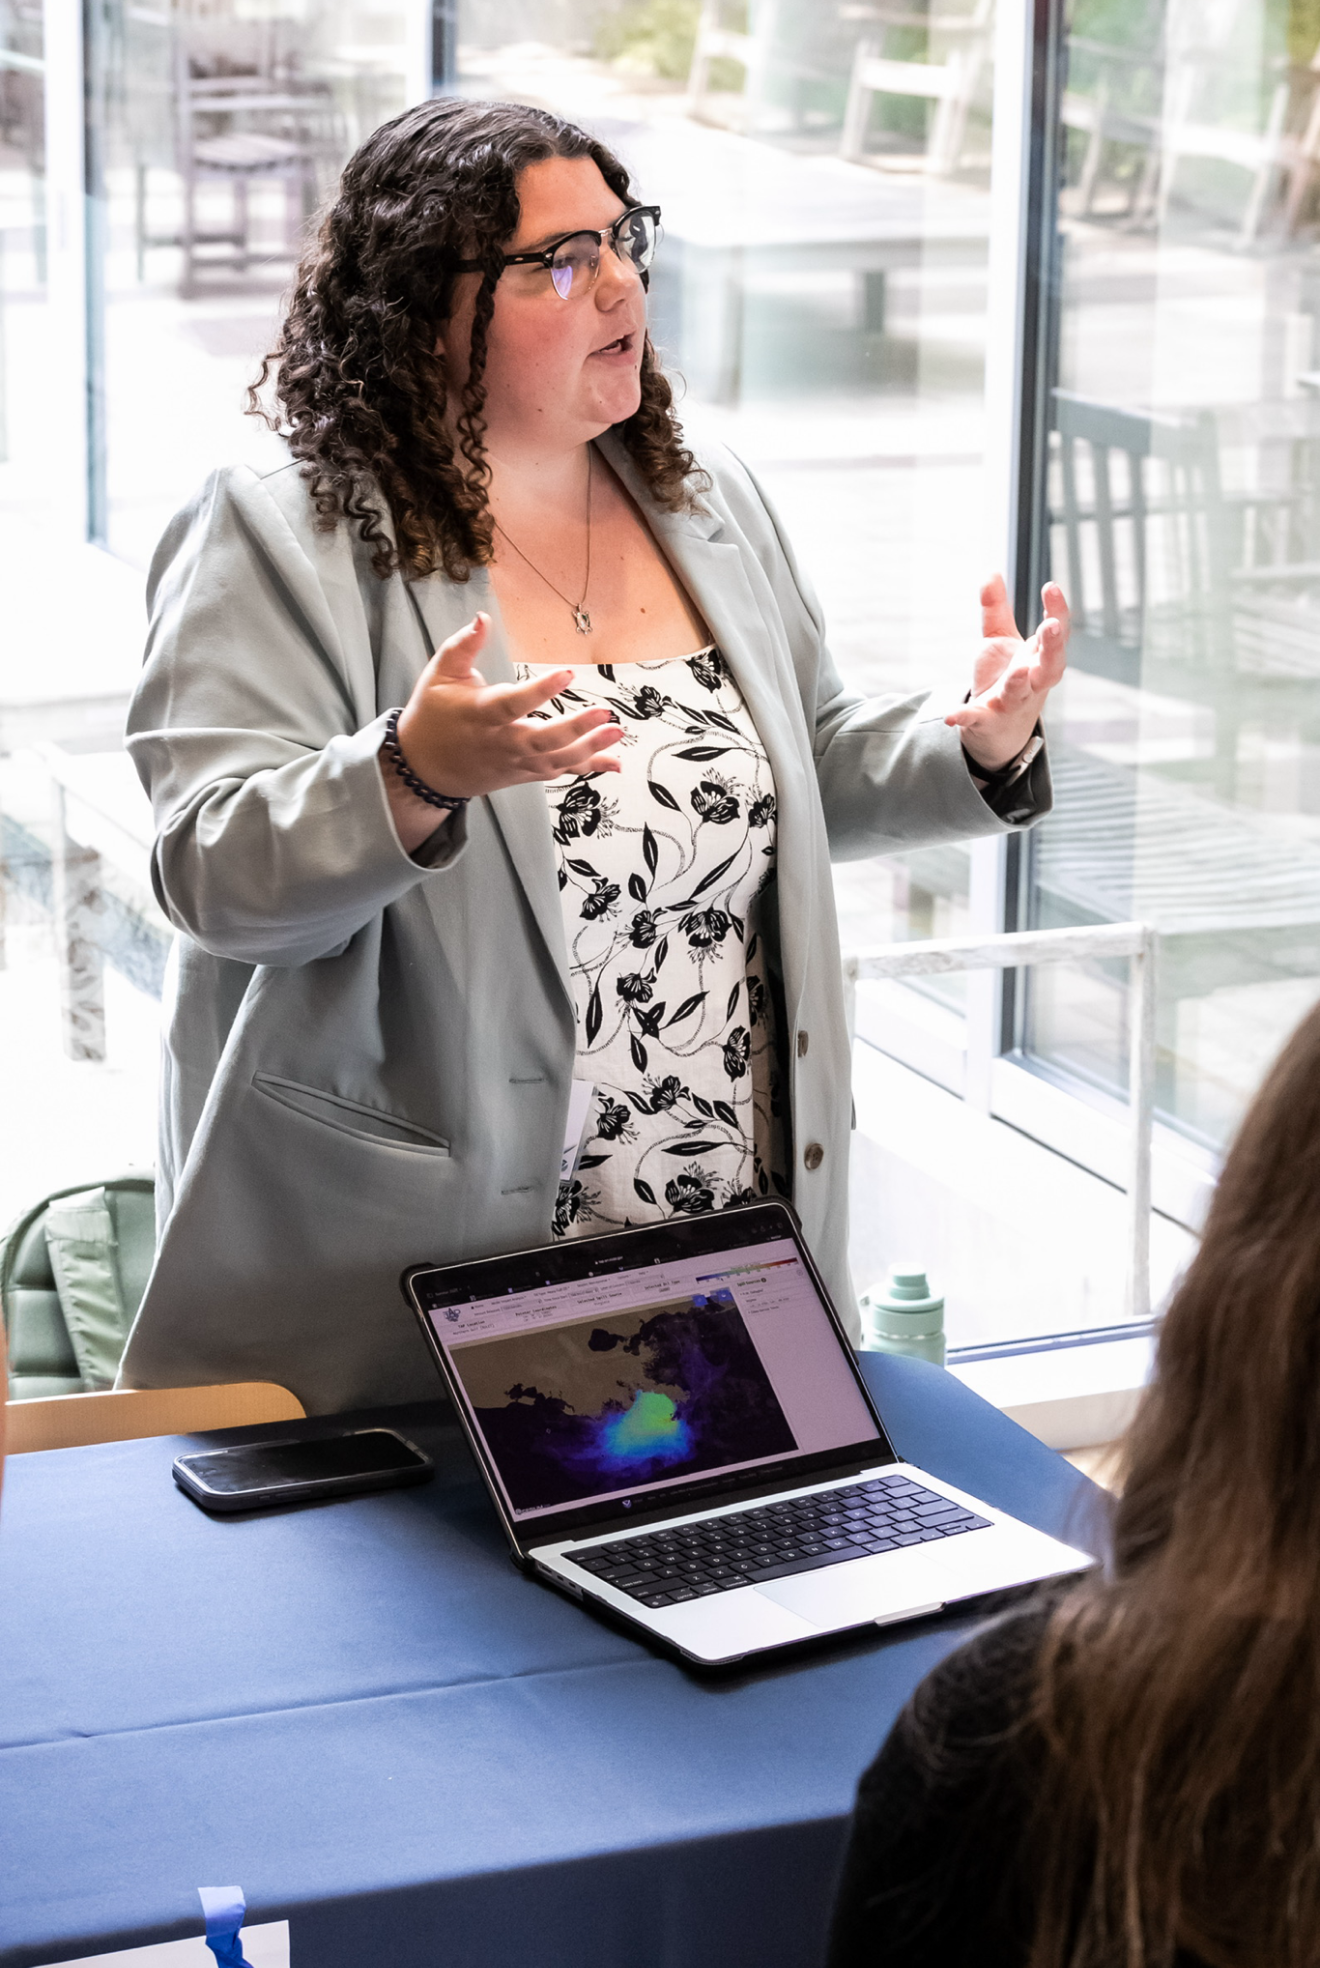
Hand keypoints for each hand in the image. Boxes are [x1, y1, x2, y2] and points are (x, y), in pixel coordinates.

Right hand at [383, 613, 622, 852]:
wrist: (425, 768)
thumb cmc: (433, 715)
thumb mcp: (441, 674)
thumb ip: (463, 645)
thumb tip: (483, 617)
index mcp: (481, 714)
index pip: (513, 703)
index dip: (540, 691)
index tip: (567, 673)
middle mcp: (501, 742)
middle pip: (541, 739)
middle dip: (575, 729)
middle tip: (605, 713)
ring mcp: (515, 761)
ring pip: (555, 760)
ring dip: (590, 749)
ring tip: (617, 733)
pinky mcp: (524, 772)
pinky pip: (559, 772)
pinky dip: (588, 768)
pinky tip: (615, 761)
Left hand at [946, 575, 1068, 771]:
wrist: (997, 728)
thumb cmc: (1005, 678)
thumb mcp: (998, 640)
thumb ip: (996, 610)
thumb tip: (991, 572)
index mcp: (1039, 658)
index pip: (1055, 633)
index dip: (1057, 610)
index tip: (1050, 586)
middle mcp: (1033, 681)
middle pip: (1051, 666)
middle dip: (1054, 646)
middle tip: (1052, 626)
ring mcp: (1012, 703)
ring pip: (1020, 693)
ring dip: (1019, 682)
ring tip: (1019, 670)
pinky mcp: (988, 721)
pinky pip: (978, 720)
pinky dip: (965, 718)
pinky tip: (950, 716)